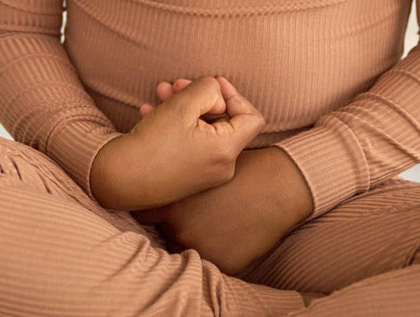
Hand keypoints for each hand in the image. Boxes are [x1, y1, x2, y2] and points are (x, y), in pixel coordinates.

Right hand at [89, 75, 264, 210]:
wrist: (118, 180)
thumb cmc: (152, 142)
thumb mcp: (182, 104)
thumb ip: (207, 89)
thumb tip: (217, 93)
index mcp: (227, 151)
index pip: (252, 117)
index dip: (234, 93)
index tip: (211, 83)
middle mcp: (222, 167)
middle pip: (225, 120)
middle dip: (200, 96)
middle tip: (177, 84)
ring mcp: (206, 175)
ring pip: (204, 129)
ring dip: (184, 106)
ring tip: (160, 93)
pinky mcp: (188, 177)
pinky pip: (192, 143)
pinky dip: (177, 125)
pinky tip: (150, 112)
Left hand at [135, 145, 313, 274]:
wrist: (278, 187)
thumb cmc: (241, 168)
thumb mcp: (204, 162)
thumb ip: (176, 172)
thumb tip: (148, 155)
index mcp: (173, 200)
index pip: (141, 211)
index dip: (148, 204)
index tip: (157, 199)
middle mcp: (180, 227)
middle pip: (162, 230)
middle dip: (170, 221)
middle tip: (189, 209)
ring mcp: (200, 248)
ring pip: (183, 245)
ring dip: (191, 234)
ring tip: (210, 218)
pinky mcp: (220, 264)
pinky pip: (207, 259)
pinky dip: (213, 246)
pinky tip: (226, 230)